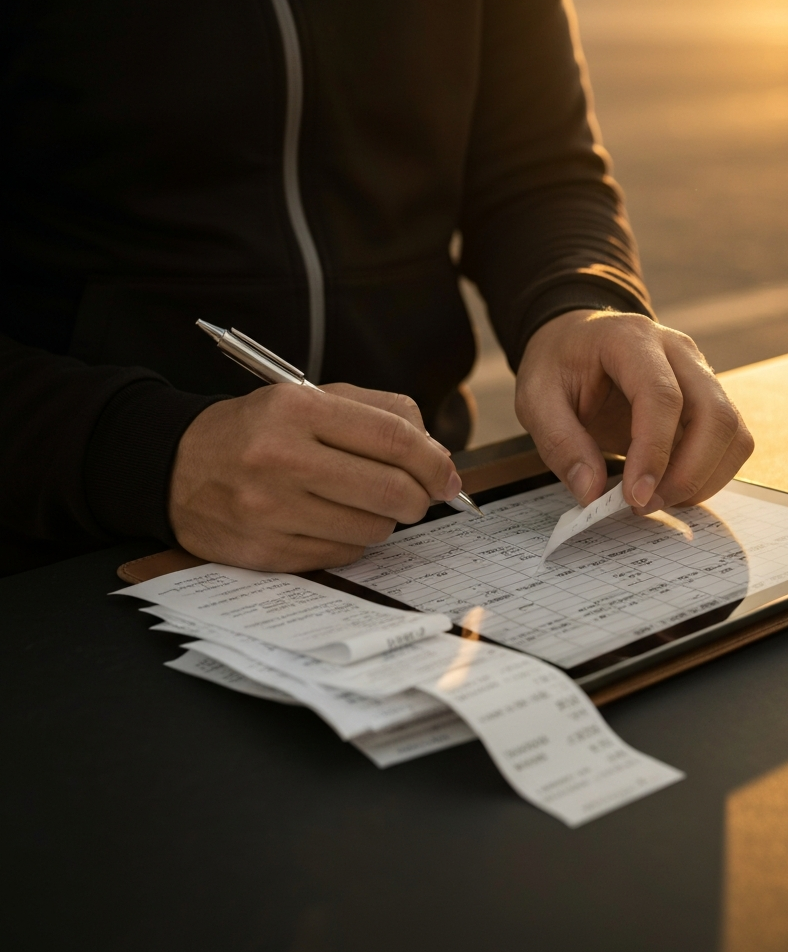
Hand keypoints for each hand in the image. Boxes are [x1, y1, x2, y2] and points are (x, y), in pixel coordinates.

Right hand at [168, 383, 460, 571]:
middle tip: (417, 496)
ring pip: (373, 529)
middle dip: (419, 498)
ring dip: (383, 520)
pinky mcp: (265, 552)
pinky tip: (330, 520)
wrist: (176, 467)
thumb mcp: (310, 398)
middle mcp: (281, 458)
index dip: (435, 462)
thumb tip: (437, 455)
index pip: (394, 439)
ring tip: (359, 502)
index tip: (447, 477)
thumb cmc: (258, 430)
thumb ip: (379, 413)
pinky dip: (351, 540)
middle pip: (392, 490)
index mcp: (297, 409)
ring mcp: (270, 510)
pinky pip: (343, 553)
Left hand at [515, 310, 753, 512]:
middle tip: (644, 505)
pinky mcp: (707, 400)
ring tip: (656, 500)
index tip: (636, 497)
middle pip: (715, 414)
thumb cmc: (558, 365)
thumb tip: (591, 493)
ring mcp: (700, 374)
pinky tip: (671, 488)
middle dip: (687, 473)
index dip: (655, 452)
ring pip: (732, 431)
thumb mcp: (535, 398)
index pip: (662, 396)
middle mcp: (678, 352)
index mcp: (631, 340)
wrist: (576, 341)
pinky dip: (708, 474)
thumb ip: (560, 443)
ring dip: (703, 478)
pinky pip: (729, 442)